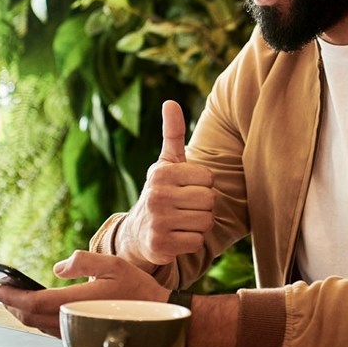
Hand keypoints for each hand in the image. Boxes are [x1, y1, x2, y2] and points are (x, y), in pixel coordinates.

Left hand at [0, 251, 168, 336]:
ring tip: (10, 295)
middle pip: (30, 316)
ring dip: (20, 311)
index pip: (34, 302)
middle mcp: (73, 319)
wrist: (156, 316)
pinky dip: (34, 318)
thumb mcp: (112, 264)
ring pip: (38, 325)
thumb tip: (58, 267)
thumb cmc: (136, 289)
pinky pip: (49, 328)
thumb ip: (83, 261)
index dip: (11, 296)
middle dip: (10, 303)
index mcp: (78, 302)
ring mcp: (76, 329)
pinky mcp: (80, 333)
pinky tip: (32, 307)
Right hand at [119, 100, 214, 267]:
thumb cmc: (161, 192)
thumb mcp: (166, 163)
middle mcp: (156, 195)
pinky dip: (191, 242)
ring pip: (206, 221)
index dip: (203, 185)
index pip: (208, 178)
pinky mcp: (160, 245)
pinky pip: (197, 242)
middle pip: (210, 200)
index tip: (186, 188)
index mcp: (161, 172)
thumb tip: (170, 101)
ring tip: (181, 221)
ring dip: (199, 224)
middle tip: (185, 207)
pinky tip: (177, 236)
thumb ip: (173, 133)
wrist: (137, 233)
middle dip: (203, 205)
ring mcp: (157, 221)